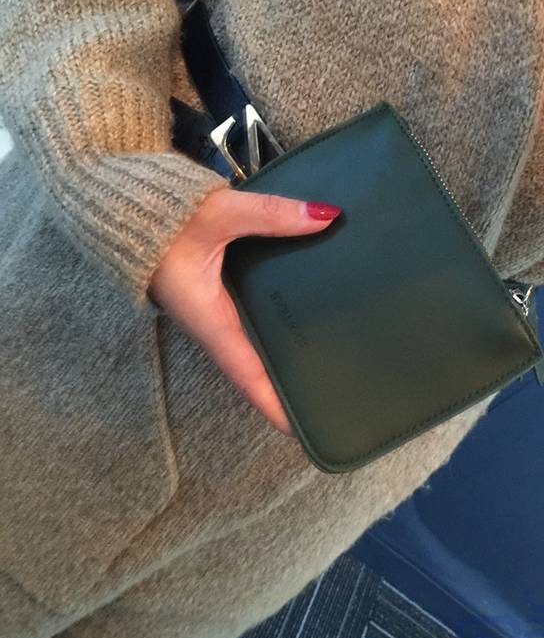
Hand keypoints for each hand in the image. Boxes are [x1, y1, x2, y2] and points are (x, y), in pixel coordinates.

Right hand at [148, 188, 341, 435]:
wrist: (120, 205)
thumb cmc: (160, 216)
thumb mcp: (219, 213)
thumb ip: (271, 215)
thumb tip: (325, 217)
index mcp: (210, 318)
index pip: (247, 375)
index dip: (274, 405)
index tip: (304, 431)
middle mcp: (213, 322)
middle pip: (255, 368)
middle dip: (286, 389)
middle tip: (328, 404)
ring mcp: (213, 310)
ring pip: (253, 345)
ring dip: (281, 359)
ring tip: (324, 368)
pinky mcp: (215, 293)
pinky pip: (249, 321)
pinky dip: (274, 328)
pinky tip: (302, 318)